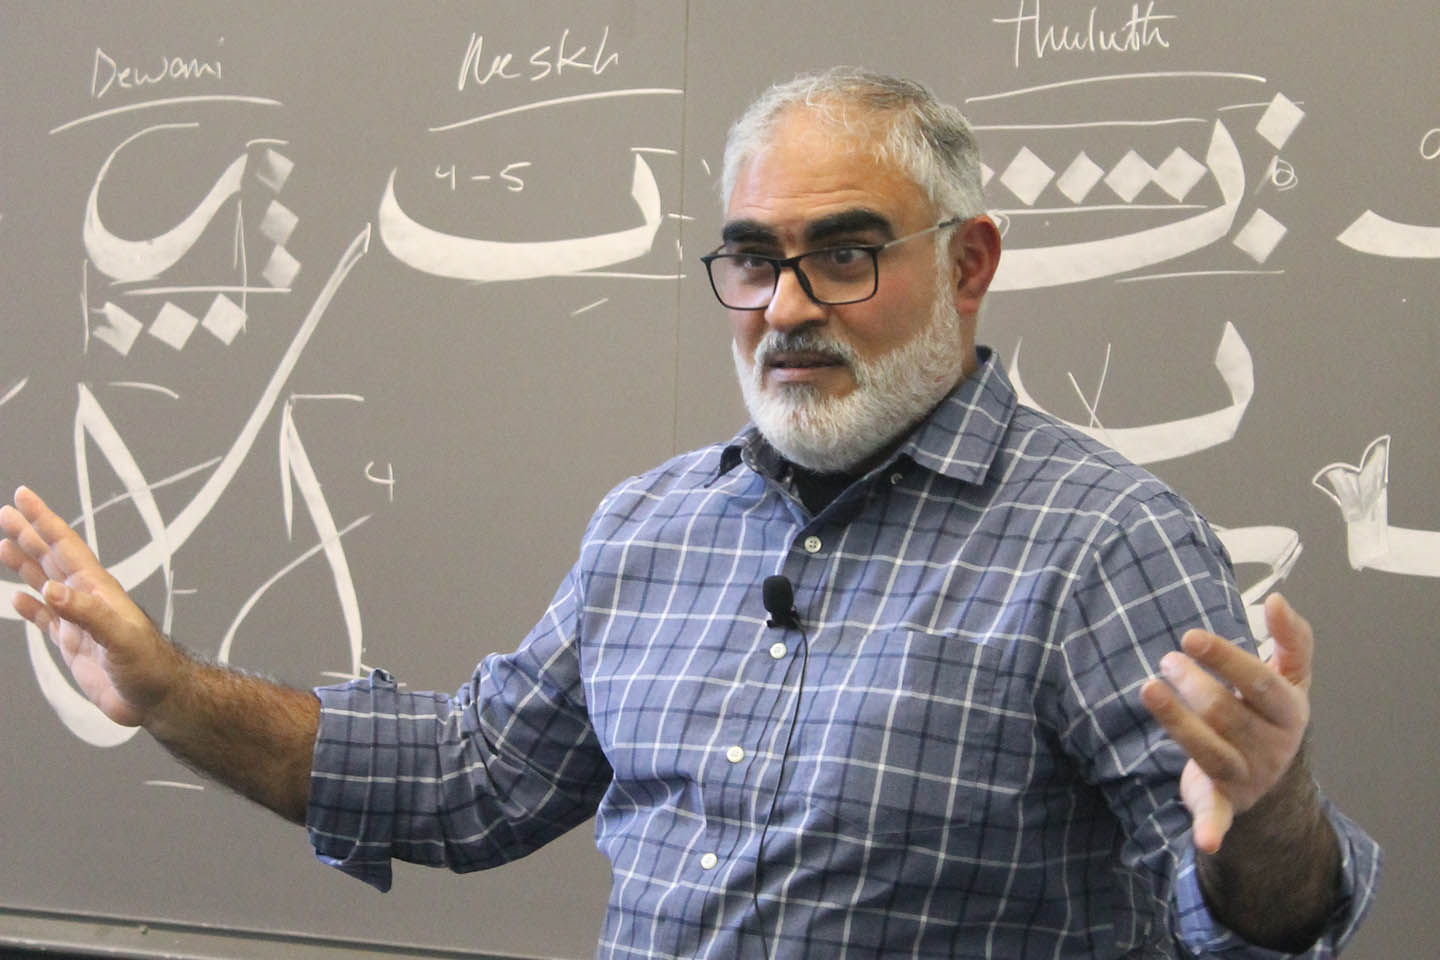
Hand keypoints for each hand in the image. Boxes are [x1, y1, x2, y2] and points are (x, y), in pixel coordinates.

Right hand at [0, 486, 181, 726]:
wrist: (158, 698)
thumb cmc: (150, 666)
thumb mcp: (120, 637)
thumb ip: (87, 613)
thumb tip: (50, 589)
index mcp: (97, 590)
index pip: (65, 546)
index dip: (44, 520)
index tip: (23, 496)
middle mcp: (86, 599)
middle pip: (51, 559)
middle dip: (28, 534)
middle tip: (5, 513)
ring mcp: (79, 621)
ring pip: (45, 583)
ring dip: (24, 564)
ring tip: (3, 544)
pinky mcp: (74, 645)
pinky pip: (45, 619)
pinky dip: (29, 607)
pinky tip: (16, 598)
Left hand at [1140, 594, 1312, 853]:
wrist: (1275, 782)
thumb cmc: (1272, 715)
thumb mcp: (1292, 679)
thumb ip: (1292, 639)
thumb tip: (1280, 599)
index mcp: (1290, 713)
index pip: (1258, 682)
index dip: (1224, 658)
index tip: (1189, 636)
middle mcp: (1272, 747)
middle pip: (1225, 712)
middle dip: (1192, 683)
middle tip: (1167, 659)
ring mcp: (1248, 776)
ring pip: (1208, 750)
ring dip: (1176, 720)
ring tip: (1148, 687)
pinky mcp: (1224, 803)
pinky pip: (1219, 818)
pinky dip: (1210, 829)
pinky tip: (1203, 840)